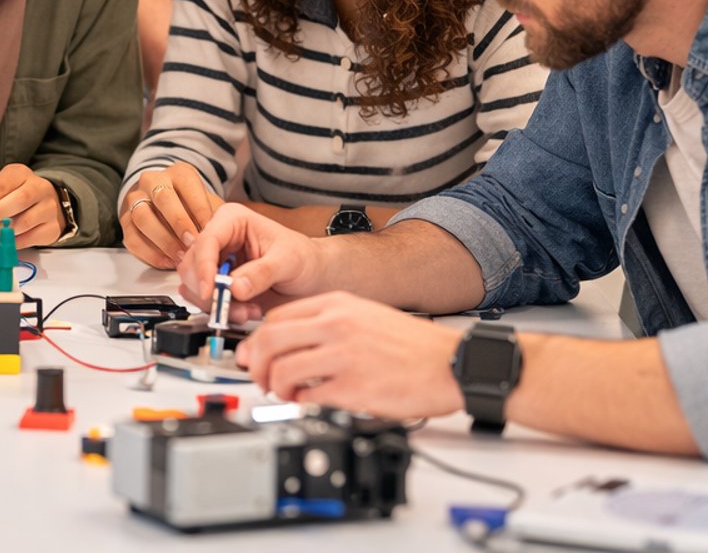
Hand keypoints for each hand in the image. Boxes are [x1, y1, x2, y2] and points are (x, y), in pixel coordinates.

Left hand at [0, 164, 60, 248]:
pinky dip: (11, 243)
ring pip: (24, 222)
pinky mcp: (52, 228)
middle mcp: (39, 187)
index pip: (0, 186)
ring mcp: (49, 208)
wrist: (43, 205)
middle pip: (18, 201)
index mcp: (20, 174)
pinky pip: (30, 239)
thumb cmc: (13, 196)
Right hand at [120, 163, 222, 267]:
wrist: (165, 205)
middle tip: (192, 243)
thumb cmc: (192, 207)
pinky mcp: (125, 220)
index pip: (187, 185)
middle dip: (179, 223)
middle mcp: (153, 181)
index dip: (199, 209)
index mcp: (178, 174)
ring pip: (142, 217)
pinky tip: (168, 261)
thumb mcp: (208, 204)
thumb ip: (214, 217)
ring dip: (164, 240)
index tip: (210, 231)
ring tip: (181, 256)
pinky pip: (132, 238)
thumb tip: (218, 236)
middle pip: (162, 198)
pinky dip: (151, 253)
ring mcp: (135, 200)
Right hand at [176, 204, 324, 321]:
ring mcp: (216, 263)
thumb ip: (262, 272)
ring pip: (194, 286)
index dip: (203, 267)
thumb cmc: (305, 259)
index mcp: (232, 221)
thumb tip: (235, 287)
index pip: (206, 241)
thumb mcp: (289, 261)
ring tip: (248, 311)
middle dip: (209, 291)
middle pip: (191, 265)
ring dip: (217, 305)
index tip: (211, 292)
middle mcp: (219, 240)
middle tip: (234, 308)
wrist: (314, 277)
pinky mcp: (218, 284)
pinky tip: (245, 311)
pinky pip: (205, 301)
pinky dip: (221, 311)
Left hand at [238, 292, 462, 418]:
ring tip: (284, 393)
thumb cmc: (412, 344)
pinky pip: (307, 396)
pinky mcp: (354, 387)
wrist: (452, 362)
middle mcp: (335, 325)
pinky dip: (298, 402)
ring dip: (274, 386)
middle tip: (259, 378)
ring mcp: (343, 355)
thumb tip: (288, 341)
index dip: (258, 341)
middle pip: (269, 341)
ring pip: (282, 369)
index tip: (255, 355)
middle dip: (255, 364)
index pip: (276, 319)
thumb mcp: (364, 315)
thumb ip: (326, 323)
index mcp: (336, 305)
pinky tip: (306, 402)